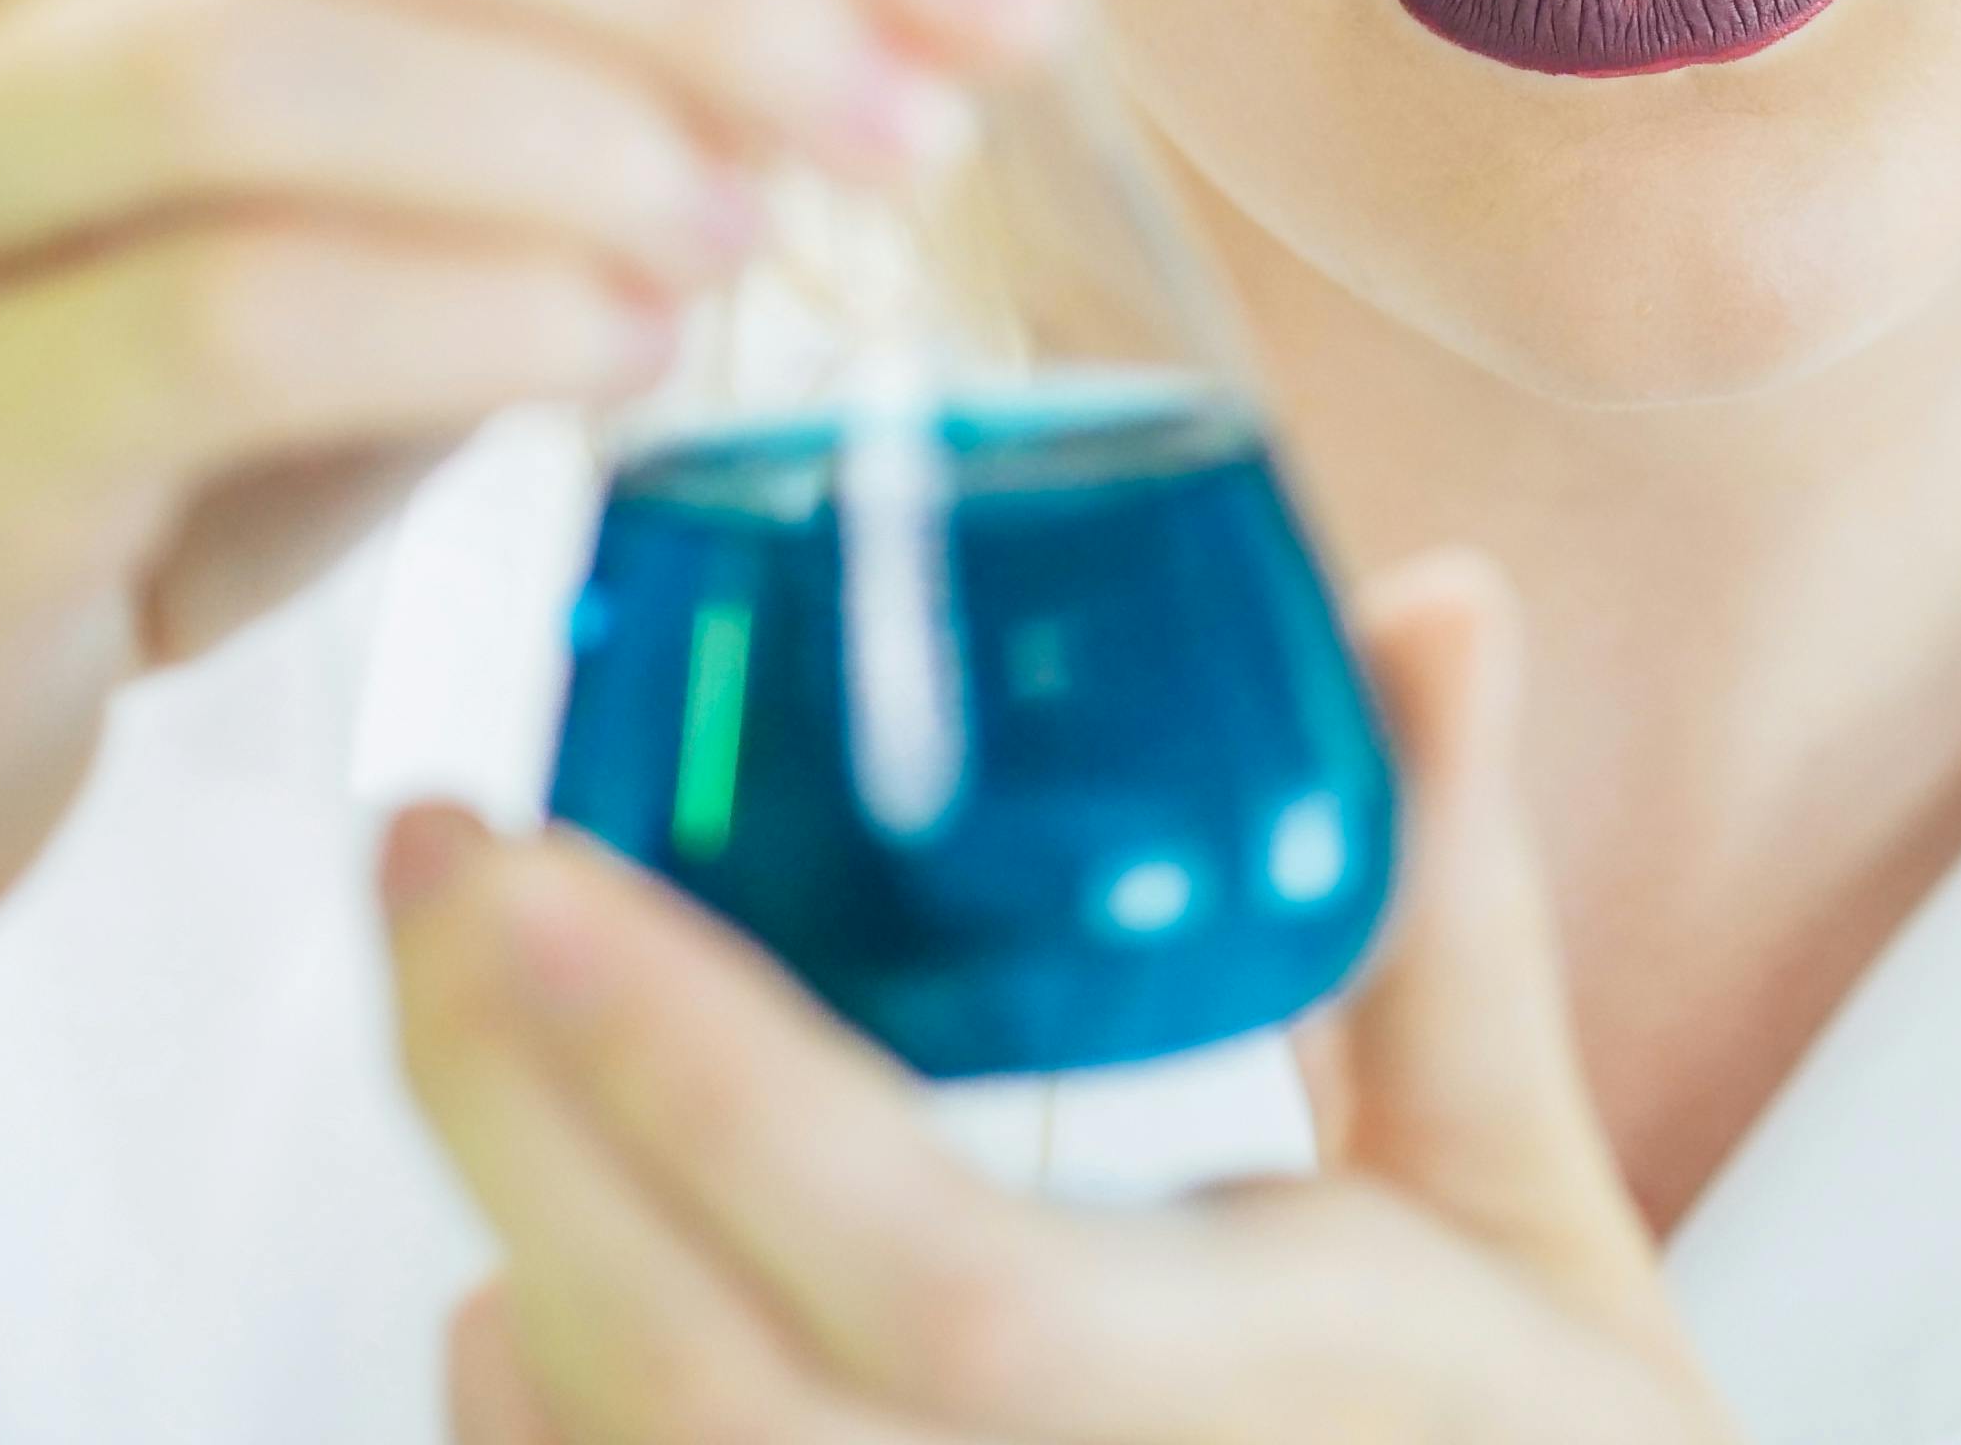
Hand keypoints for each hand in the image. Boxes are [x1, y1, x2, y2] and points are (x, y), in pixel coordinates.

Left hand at [387, 554, 1738, 1444]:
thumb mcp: (1526, 1213)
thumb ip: (1442, 915)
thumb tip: (1432, 598)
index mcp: (1236, 1401)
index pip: (929, 1263)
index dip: (699, 1077)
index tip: (538, 861)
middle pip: (678, 1369)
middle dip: (502, 1095)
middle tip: (434, 847)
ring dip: (507, 1231)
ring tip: (467, 998)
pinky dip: (522, 1411)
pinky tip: (522, 1273)